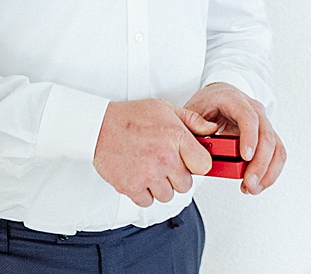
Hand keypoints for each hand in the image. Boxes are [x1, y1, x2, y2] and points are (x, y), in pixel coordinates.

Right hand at [92, 98, 217, 206]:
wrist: (98, 127)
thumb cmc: (130, 117)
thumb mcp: (165, 109)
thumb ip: (192, 120)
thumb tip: (212, 129)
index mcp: (176, 137)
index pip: (204, 165)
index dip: (197, 164)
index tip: (189, 160)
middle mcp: (164, 158)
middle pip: (186, 184)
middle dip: (176, 175)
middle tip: (163, 162)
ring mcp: (148, 174)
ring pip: (167, 195)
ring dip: (160, 186)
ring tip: (149, 168)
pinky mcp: (132, 187)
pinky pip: (148, 202)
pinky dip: (143, 193)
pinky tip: (138, 175)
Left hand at [184, 82, 285, 194]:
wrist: (218, 95)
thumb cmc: (208, 102)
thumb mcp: (193, 110)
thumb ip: (193, 126)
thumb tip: (203, 142)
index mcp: (234, 100)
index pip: (248, 117)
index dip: (250, 137)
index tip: (246, 157)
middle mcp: (254, 109)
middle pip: (266, 135)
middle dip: (260, 163)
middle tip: (249, 183)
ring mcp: (263, 123)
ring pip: (276, 148)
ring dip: (268, 171)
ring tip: (252, 187)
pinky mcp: (267, 136)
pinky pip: (276, 155)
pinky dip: (269, 172)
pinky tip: (256, 184)